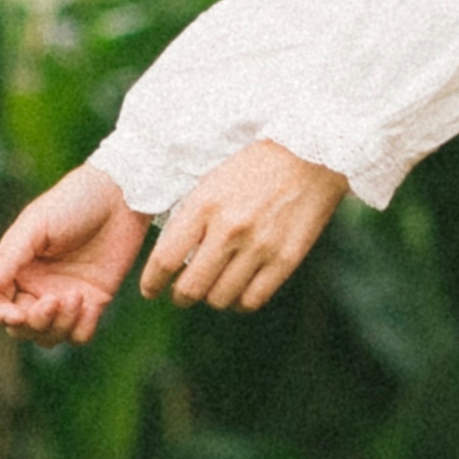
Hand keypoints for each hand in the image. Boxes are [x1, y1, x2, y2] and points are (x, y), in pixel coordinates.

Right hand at [0, 161, 149, 347]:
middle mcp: (37, 286)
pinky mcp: (94, 302)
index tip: (17, 315)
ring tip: (76, 296)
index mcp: (16, 268)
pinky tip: (90, 305)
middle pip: (22, 328)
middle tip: (52, 301)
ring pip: (50, 336)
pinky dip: (81, 328)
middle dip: (34, 322)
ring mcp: (65, 297)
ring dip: (59, 326)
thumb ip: (6, 262)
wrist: (120, 197)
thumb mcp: (34, 228)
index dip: (1, 315)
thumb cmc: (71, 203)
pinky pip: (80, 334)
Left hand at [139, 135, 349, 317]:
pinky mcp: (285, 259)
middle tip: (181, 295)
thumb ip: (190, 219)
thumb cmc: (253, 169)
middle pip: (190, 288)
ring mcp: (259, 247)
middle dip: (180, 297)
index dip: (152, 282)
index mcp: (203, 206)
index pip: (165, 259)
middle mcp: (229, 229)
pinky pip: (252, 300)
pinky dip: (239, 302)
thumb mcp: (211, 183)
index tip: (150, 290)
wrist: (308, 157)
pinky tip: (238, 290)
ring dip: (211, 298)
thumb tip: (171, 259)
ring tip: (213, 288)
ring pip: (220, 298)